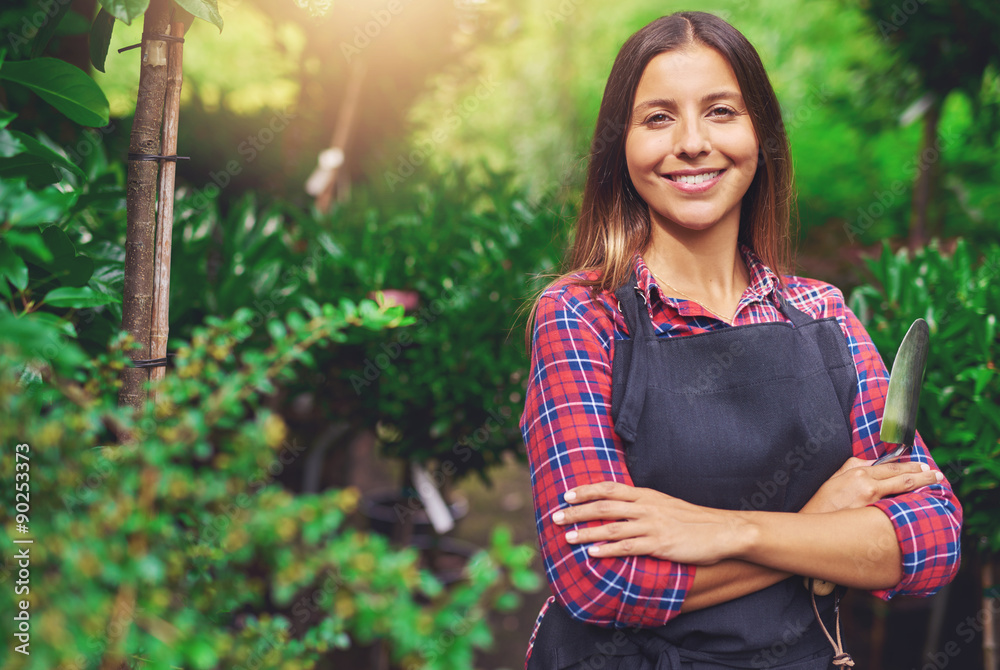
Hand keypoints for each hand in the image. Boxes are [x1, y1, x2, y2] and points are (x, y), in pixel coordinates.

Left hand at [551, 481, 744, 563]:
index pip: (609, 488)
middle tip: (555, 517)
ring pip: (612, 527)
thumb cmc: (693, 520)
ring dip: (586, 532)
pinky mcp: (660, 544)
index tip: (566, 494)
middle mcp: (646, 507)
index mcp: (646, 495)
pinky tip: (593, 553)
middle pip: (604, 506)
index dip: (586, 491)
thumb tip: (620, 508)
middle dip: (577, 512)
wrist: (723, 531)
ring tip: (566, 538)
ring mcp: (652, 525)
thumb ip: (643, 505)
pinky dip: (608, 549)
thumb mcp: (665, 505)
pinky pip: (629, 547)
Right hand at [800, 456, 943, 514]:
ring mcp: (872, 501)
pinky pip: (896, 508)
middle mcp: (868, 485)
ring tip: (933, 485)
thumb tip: (872, 463)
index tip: (922, 467)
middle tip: (937, 475)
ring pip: (902, 491)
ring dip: (920, 487)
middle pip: (901, 477)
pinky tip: (920, 505)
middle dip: (922, 475)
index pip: (889, 466)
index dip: (908, 466)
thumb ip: (854, 467)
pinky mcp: (873, 517)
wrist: (813, 525)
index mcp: (858, 473)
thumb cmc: (822, 503)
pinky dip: (909, 504)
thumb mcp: (834, 478)